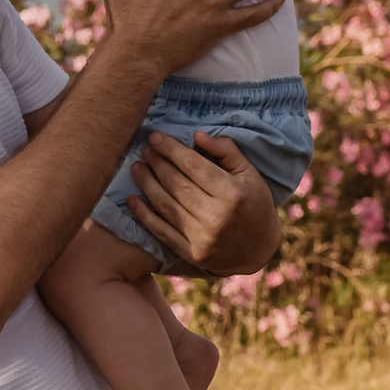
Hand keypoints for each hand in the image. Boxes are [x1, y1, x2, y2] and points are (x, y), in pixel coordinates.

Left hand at [127, 129, 281, 275]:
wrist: (258, 249)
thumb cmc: (253, 203)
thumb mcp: (249, 173)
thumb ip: (226, 151)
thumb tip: (196, 136)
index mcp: (232, 194)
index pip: (193, 166)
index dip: (171, 150)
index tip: (155, 137)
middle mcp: (216, 216)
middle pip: (176, 184)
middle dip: (157, 163)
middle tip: (144, 149)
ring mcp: (202, 238)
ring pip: (165, 205)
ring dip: (146, 184)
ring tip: (136, 167)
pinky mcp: (191, 253)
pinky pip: (161, 230)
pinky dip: (143, 215)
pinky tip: (131, 199)